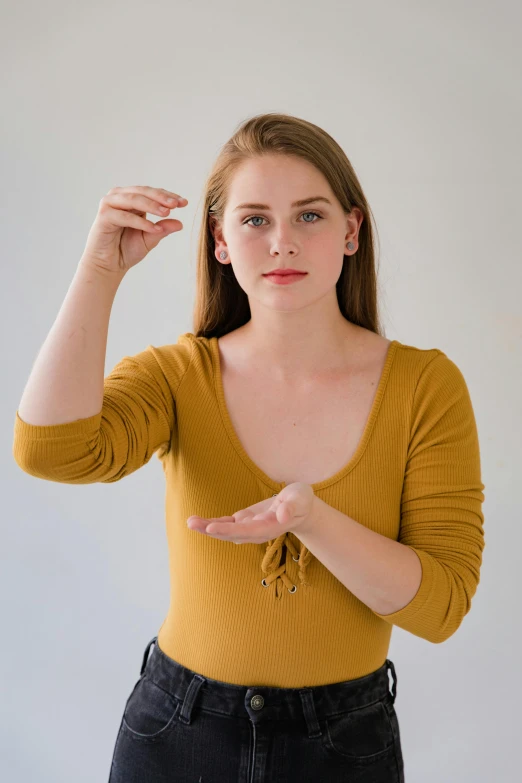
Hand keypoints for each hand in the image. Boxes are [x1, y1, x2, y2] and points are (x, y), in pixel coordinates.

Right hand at [81, 185, 187, 273]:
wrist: (108, 266)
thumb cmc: (126, 250)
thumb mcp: (150, 238)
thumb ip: (163, 229)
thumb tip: (180, 223)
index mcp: (131, 199)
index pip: (152, 193)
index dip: (168, 196)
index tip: (184, 203)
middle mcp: (119, 198)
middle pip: (143, 192)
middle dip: (161, 197)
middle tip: (176, 204)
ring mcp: (110, 205)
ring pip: (133, 200)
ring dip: (151, 205)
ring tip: (167, 213)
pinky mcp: (104, 216)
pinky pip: (125, 216)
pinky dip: (141, 222)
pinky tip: (154, 229)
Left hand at [187, 483, 315, 543]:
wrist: (301, 507)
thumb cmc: (301, 500)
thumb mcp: (301, 499)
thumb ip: (292, 506)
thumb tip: (283, 515)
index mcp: (270, 527)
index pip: (247, 531)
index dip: (229, 530)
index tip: (211, 527)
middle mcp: (257, 531)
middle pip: (232, 534)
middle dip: (211, 529)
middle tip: (191, 523)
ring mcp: (250, 527)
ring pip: (226, 531)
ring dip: (208, 528)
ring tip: (190, 522)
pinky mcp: (245, 521)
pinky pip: (227, 524)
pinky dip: (213, 522)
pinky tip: (199, 522)